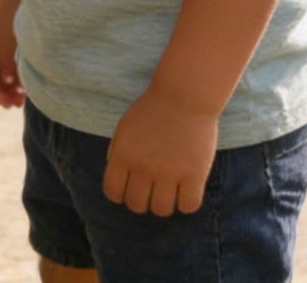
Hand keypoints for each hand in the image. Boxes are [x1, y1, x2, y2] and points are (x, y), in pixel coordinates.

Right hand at [0, 0, 24, 106]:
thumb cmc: (13, 16)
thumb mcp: (8, 42)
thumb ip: (6, 64)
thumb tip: (8, 84)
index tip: (10, 104)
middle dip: (4, 93)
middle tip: (19, 103)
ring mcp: (1, 47)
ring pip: (3, 75)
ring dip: (12, 87)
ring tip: (25, 96)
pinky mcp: (12, 45)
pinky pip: (11, 67)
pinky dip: (18, 77)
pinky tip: (29, 82)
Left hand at [103, 86, 216, 216]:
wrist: (183, 95)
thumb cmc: (152, 110)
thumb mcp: (125, 127)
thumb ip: (117, 153)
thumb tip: (117, 181)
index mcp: (123, 154)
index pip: (112, 193)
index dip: (119, 195)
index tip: (128, 189)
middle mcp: (143, 167)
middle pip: (137, 205)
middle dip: (141, 201)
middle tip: (150, 190)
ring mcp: (169, 173)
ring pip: (162, 211)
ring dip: (164, 204)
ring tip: (168, 191)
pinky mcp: (194, 175)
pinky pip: (189, 207)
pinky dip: (186, 204)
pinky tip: (185, 191)